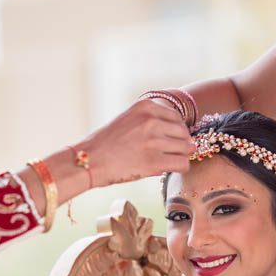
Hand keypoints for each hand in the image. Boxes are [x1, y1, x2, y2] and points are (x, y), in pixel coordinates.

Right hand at [73, 100, 192, 187]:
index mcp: (146, 107)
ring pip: (186, 148)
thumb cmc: (105, 143)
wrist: (89, 160)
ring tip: (166, 161)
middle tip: (169, 153)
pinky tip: (170, 169)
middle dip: (180, 144)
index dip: (175, 131)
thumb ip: (151, 120)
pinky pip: (183, 164)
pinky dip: (180, 168)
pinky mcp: (154, 162)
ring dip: (179, 156)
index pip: (177, 118)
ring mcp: (154, 141)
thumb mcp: (128, 119)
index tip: (168, 140)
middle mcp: (151, 121)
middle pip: (184, 133)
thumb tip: (181, 133)